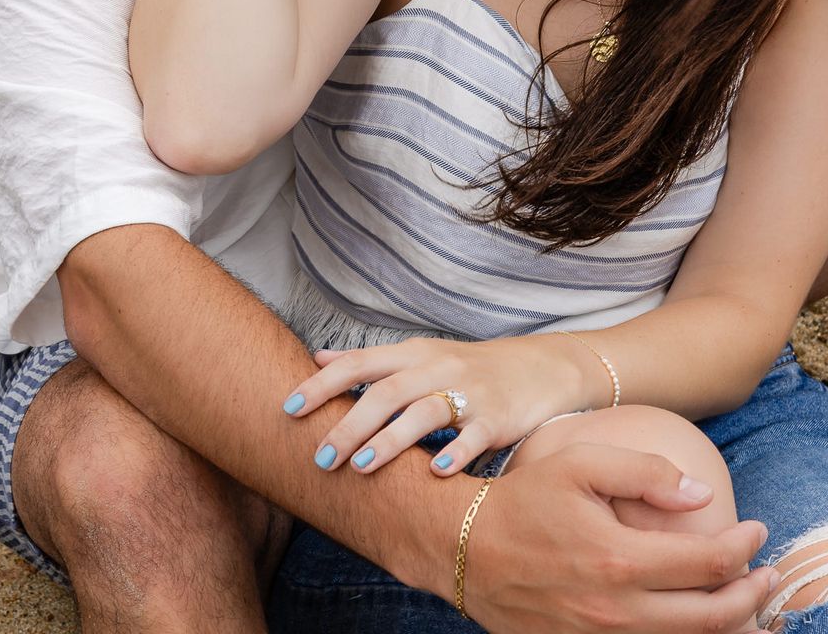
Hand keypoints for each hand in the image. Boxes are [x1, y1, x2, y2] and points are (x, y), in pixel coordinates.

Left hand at [286, 335, 590, 475]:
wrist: (539, 368)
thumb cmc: (467, 367)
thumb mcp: (418, 355)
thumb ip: (369, 360)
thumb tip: (317, 357)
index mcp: (412, 354)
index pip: (359, 364)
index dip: (322, 385)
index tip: (288, 409)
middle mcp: (437, 369)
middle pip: (387, 392)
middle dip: (350, 424)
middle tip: (320, 457)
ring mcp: (469, 393)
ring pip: (425, 412)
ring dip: (391, 440)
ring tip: (362, 467)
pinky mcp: (498, 420)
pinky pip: (475, 437)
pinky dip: (456, 454)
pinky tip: (436, 473)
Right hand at [462, 445, 777, 632]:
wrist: (463, 549)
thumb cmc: (524, 501)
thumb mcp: (580, 464)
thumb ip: (645, 472)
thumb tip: (702, 493)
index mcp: (620, 559)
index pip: (710, 562)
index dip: (746, 547)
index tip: (757, 530)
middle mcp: (616, 609)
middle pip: (711, 617)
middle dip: (753, 597)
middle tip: (768, 576)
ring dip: (727, 625)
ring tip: (746, 605)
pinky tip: (694, 621)